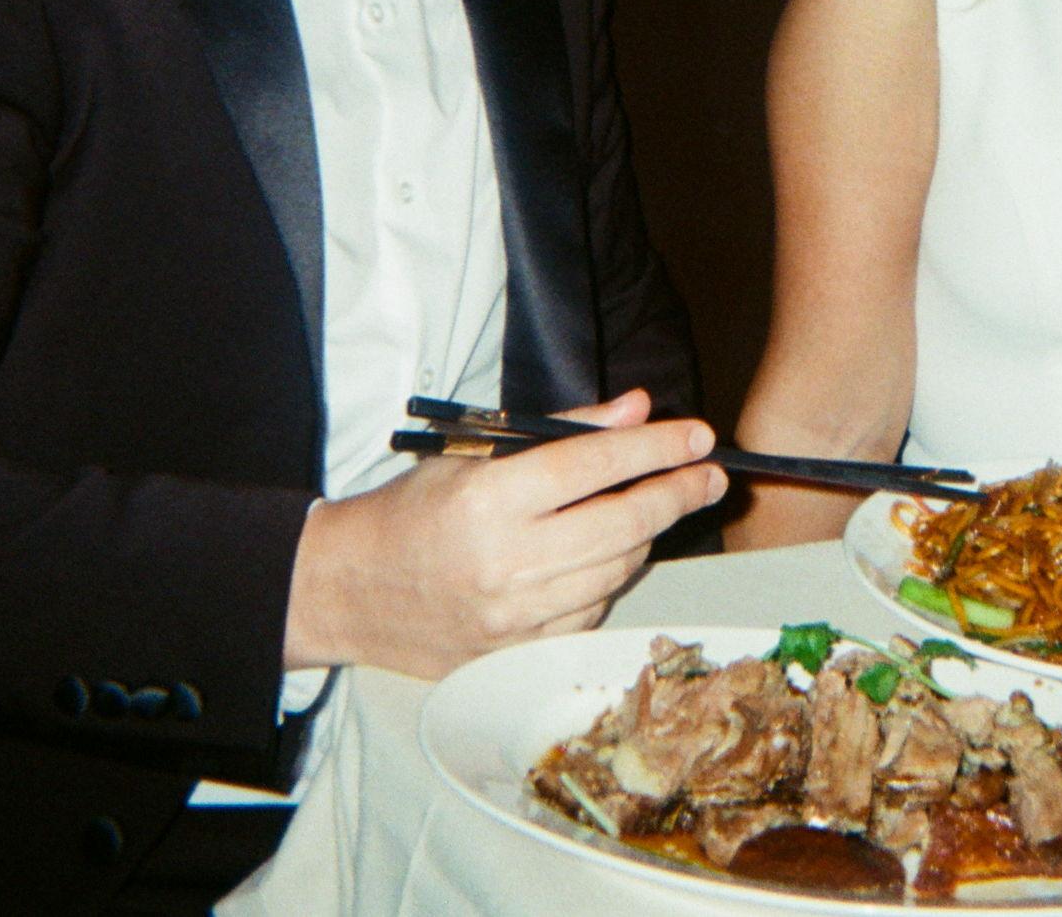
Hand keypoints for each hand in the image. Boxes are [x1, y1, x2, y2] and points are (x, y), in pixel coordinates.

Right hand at [284, 388, 726, 678]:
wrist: (350, 590)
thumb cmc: (416, 508)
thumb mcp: (477, 450)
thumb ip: (563, 429)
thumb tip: (638, 409)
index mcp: (490, 498)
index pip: (595, 465)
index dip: (656, 447)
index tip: (700, 435)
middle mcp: (504, 561)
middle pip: (621, 524)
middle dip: (677, 493)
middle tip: (711, 474)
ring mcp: (511, 617)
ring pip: (615, 570)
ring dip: (649, 535)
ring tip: (663, 505)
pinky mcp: (513, 652)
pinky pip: (590, 611)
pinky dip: (612, 578)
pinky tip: (616, 553)